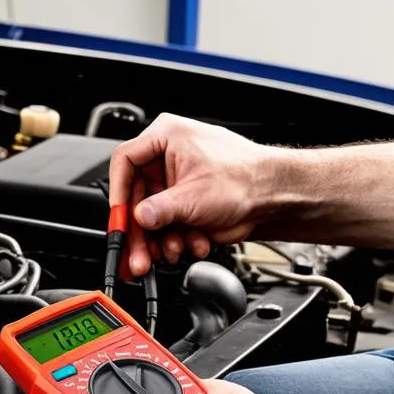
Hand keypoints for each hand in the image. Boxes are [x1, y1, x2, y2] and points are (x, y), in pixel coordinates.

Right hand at [108, 114, 281, 275]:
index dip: (118, 193)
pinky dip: (178, 240)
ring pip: (152, 217)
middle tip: (137, 256)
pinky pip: (169, 226)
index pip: (125, 162)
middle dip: (141, 232)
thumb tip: (137, 219)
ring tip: (174, 251)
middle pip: (136, 197)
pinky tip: (193, 244)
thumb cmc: (247, 177)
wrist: (275, 197)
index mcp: (167, 137)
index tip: (120, 219)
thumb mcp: (192, 196)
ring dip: (161, 240)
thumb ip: (158, 211)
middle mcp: (168, 158)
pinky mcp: (186, 204)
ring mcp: (176, 183)